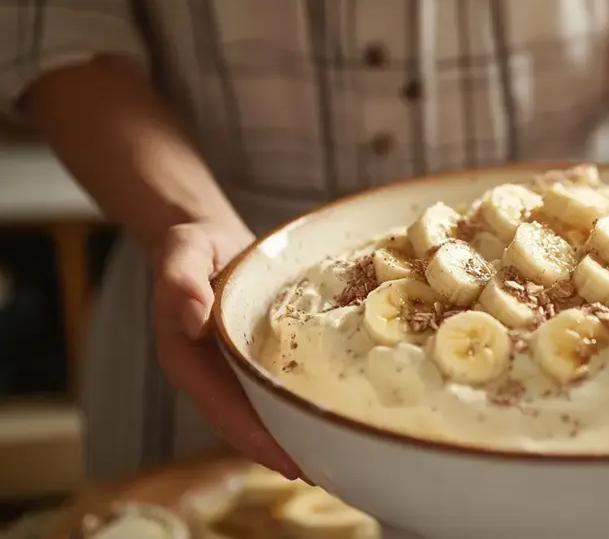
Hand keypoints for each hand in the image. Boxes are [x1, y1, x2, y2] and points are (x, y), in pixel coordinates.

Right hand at [150, 221, 300, 478]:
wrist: (205, 235)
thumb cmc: (192, 243)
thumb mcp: (182, 251)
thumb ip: (180, 282)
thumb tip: (192, 317)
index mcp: (186, 358)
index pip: (222, 408)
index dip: (254, 437)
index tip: (287, 459)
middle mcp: (208, 372)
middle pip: (242, 422)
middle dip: (278, 449)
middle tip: (322, 469)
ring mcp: (229, 369)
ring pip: (258, 412)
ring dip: (288, 435)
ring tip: (330, 454)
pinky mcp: (250, 358)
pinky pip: (271, 389)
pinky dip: (293, 405)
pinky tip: (325, 414)